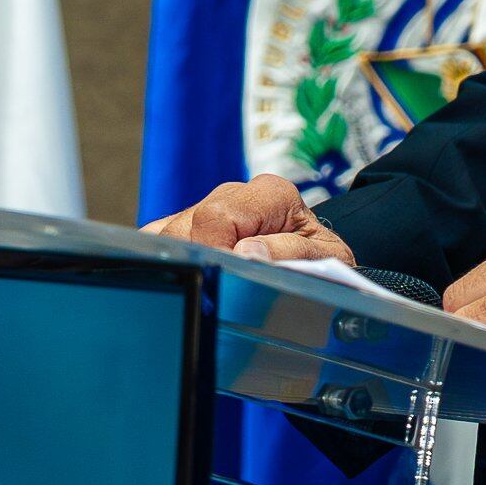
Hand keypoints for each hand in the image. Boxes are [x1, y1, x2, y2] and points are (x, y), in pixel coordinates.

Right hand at [141, 172, 354, 264]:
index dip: (213, 251)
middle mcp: (236, 194)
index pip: (217, 216)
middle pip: (188, 225)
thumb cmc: (322, 261)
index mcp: (270, 194)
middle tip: (224, 289)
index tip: (224, 280)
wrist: (318, 260)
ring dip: (188, 263)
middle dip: (201, 261)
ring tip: (216, 285)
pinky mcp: (192, 224)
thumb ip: (289, 254)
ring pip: (169, 233)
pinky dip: (170, 258)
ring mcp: (211, 207)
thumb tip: (247, 253)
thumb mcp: (325, 260)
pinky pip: (160, 236)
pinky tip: (192, 277)